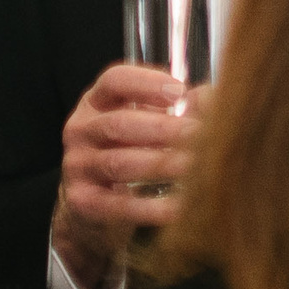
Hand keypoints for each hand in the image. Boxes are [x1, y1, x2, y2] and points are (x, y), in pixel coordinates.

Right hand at [51, 63, 205, 288]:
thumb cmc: (128, 152)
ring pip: (119, 163)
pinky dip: (148, 207)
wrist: (93, 206)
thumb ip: (176, 107)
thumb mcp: (146, 123)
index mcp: (97, 102)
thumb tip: (209, 97)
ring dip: (159, 165)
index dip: (147, 83)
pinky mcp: (83, 201)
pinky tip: (176, 207)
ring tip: (192, 167)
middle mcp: (81, 130)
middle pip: (119, 123)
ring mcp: (78, 166)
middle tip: (199, 135)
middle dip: (163, 129)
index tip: (180, 91)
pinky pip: (116, 205)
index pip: (115, 80)